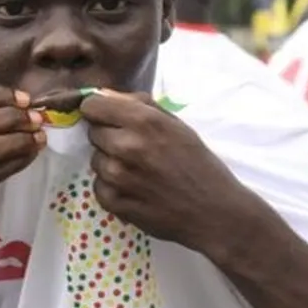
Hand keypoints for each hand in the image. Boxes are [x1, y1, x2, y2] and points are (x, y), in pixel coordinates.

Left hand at [78, 90, 256, 252]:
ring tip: (138, 171)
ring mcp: (118, 177)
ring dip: (111, 163)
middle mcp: (126, 146)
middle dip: (109, 136)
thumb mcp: (177, 125)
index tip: (108, 117)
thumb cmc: (200, 165)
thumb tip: (107, 96)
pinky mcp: (115, 203)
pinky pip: (98, 186)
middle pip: (93, 132)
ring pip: (95, 159)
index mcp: (144, 121)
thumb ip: (140, 106)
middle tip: (133, 148)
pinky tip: (135, 189)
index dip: (99, 110)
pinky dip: (112, 187)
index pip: (93, 105)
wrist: (214, 212)